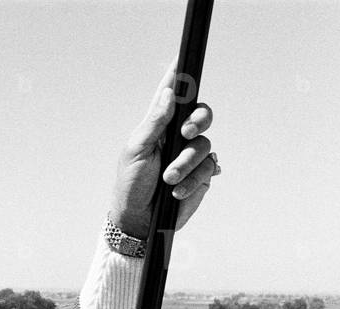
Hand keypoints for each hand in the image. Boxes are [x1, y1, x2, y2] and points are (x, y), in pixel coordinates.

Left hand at [109, 64, 218, 238]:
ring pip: (204, 146)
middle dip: (198, 120)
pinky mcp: (201, 175)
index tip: (182, 57)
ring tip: (168, 180)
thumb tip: (167, 95)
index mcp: (157, 127)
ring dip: (186, 164)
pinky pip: (209, 168)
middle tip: (186, 132)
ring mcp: (191, 156)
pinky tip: (178, 190)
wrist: (139, 220)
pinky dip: (194, 180)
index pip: (170, 96)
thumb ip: (153, 123)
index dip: (178, 76)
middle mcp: (177, 137)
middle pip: (201, 114)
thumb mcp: (135, 152)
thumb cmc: (130, 185)